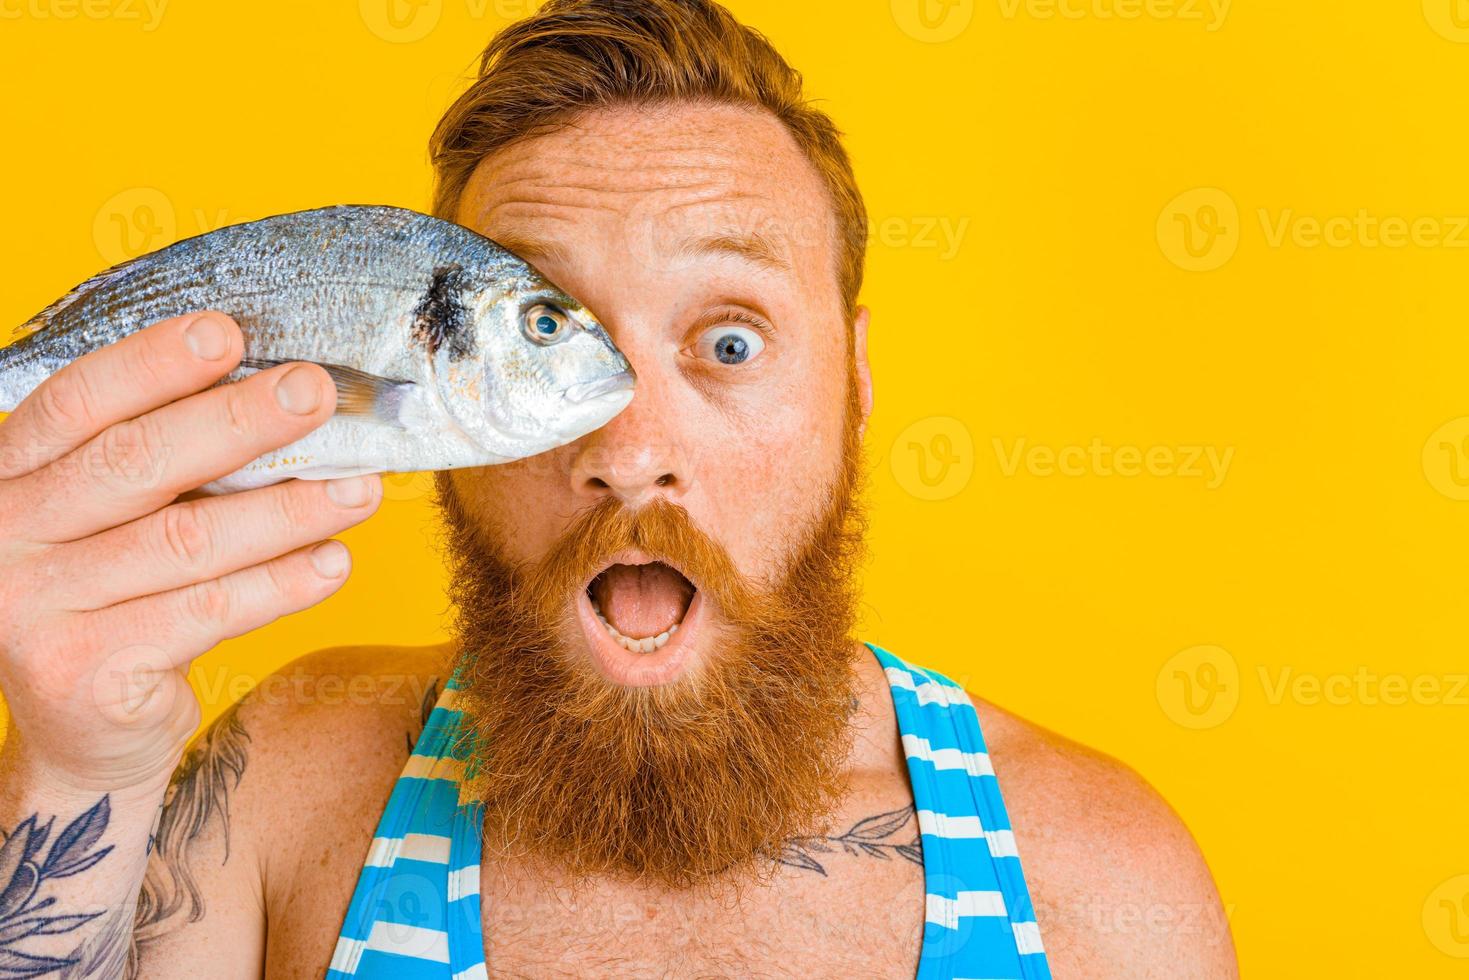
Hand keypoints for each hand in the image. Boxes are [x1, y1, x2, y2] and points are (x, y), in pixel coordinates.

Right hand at [0, 312, 381, 792]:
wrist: (89, 734)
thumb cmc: (123, 599)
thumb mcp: (123, 521)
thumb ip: (173, 464)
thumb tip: (289, 398)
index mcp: (12, 475)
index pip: (79, 403)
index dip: (152, 363)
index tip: (227, 332)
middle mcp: (7, 534)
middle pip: (136, 462)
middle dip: (239, 421)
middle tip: (317, 392)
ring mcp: (35, 606)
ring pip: (186, 540)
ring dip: (286, 508)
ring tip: (360, 489)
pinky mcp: (81, 670)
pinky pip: (206, 612)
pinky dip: (280, 585)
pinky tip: (334, 562)